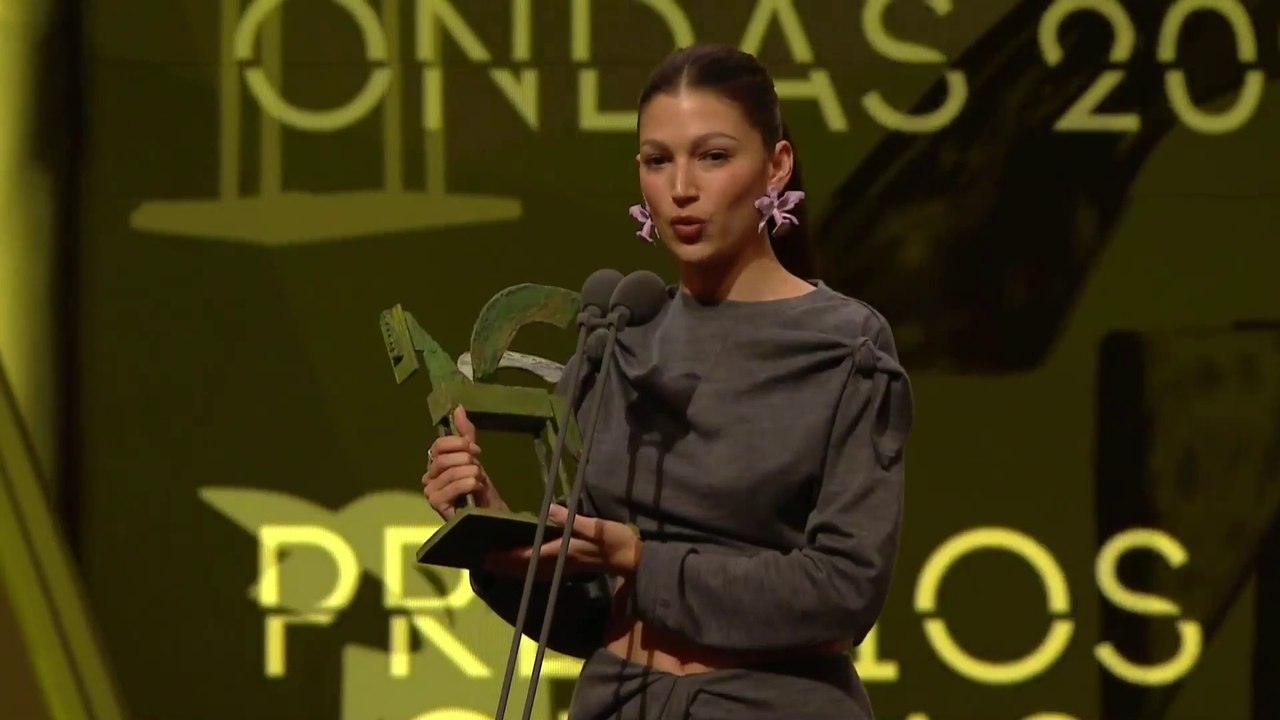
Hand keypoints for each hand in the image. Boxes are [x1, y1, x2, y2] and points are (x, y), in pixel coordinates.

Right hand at [421, 406, 508, 519]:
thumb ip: (465, 433)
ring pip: (451, 472)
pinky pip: (452, 487)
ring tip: (478, 480)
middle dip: (467, 460)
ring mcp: (431, 492)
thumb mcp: (473, 455)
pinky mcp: (437, 505)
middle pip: (444, 458)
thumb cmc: (479, 485)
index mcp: (434, 463)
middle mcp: (428, 477)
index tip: (475, 450)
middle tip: (478, 468)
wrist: (489, 510)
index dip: (459, 443)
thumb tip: (458, 408)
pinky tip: (476, 488)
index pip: (439, 444)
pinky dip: (468, 484)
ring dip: (471, 473)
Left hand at [484, 503, 642, 578]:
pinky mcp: (569, 568)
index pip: (529, 556)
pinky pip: (541, 572)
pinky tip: (522, 567)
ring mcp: (564, 568)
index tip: (490, 555)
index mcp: (563, 552)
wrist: (632, 559)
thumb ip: (572, 519)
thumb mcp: (596, 526)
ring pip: (532, 572)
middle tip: (483, 562)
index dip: (508, 557)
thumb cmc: (616, 540)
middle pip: (526, 568)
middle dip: (504, 566)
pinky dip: (527, 570)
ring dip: (513, 571)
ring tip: (496, 565)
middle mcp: (559, 563)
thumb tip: (549, 508)